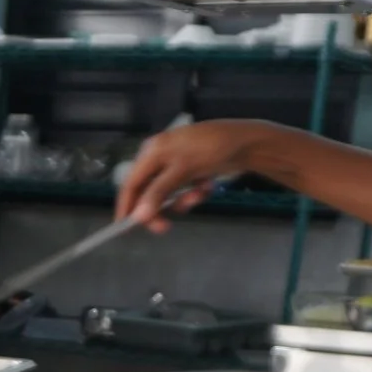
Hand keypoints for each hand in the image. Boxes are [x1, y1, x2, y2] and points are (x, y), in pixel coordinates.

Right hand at [113, 121, 271, 231]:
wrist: (246, 142)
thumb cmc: (210, 150)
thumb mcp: (182, 171)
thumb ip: (158, 193)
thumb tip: (137, 216)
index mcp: (152, 152)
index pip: (130, 184)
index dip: (126, 206)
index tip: (125, 229)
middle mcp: (159, 157)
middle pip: (148, 192)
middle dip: (160, 207)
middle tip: (166, 227)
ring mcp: (176, 164)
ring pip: (168, 194)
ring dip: (181, 200)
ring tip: (199, 195)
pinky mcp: (191, 170)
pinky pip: (183, 190)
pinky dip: (193, 193)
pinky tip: (207, 186)